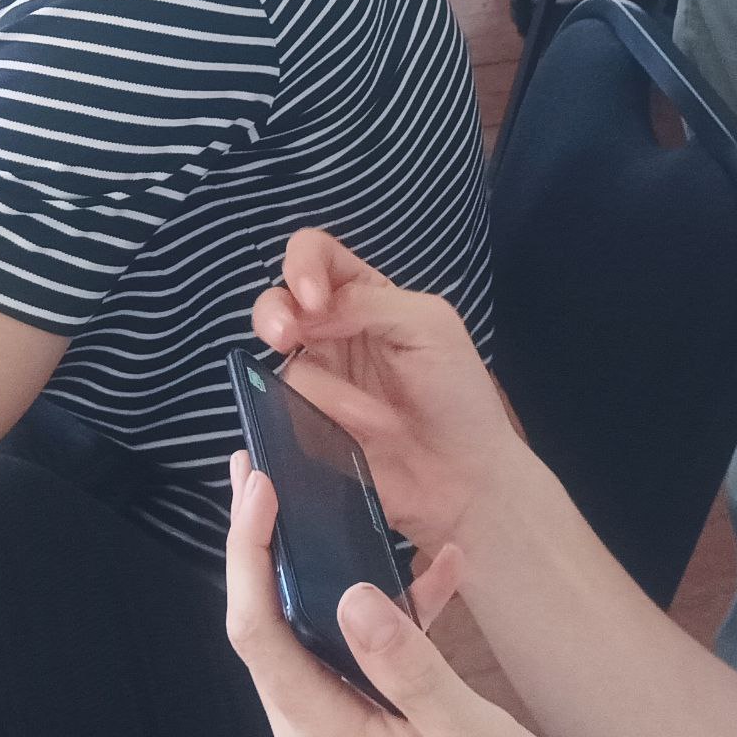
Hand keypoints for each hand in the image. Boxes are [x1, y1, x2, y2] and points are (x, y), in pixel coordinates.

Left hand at [225, 453, 559, 736]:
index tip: (259, 489)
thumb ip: (414, 672)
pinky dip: (381, 616)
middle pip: (266, 628)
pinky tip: (428, 580)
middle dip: (260, 546)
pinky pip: (349, 659)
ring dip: (317, 571)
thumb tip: (355, 596)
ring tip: (308, 504)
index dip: (249, 553)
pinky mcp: (355, 732)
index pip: (260, 633)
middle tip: (255, 476)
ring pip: (304, 637)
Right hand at [252, 231, 529, 554]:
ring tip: (366, 416)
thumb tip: (308, 309)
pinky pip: (285, 407)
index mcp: (367, 296)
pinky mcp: (308, 422)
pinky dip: (317, 417)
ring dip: (322, 388)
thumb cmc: (458, 395)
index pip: (316, 256)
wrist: (462, 479)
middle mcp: (335, 331)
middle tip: (286, 337)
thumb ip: (367, 302)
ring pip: (279, 361)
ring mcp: (320, 378)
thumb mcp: (429, 325)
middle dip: (274, 314)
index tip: (314, 299)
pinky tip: (353, 435)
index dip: (302, 265)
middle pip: (278, 301)